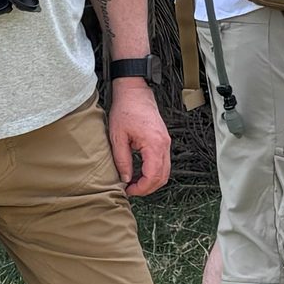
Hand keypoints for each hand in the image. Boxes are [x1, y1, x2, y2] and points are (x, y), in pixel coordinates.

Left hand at [107, 80, 170, 195]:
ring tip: (134, 182)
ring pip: (165, 171)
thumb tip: (125, 178)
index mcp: (154, 144)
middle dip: (147, 188)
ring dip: (151, 180)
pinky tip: (139, 172)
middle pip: (163, 177)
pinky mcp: (163, 140)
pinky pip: (163, 162)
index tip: (129, 190)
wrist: (134, 92)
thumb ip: (122, 160)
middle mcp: (164, 144)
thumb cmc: (126, 109)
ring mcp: (166, 142)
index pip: (153, 175)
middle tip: (131, 190)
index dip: (141, 188)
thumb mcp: (118, 137)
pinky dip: (154, 171)